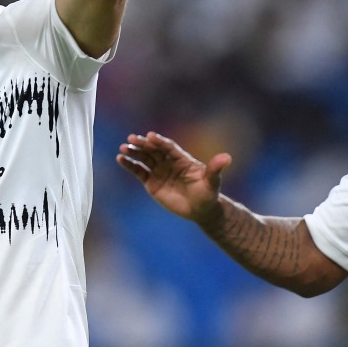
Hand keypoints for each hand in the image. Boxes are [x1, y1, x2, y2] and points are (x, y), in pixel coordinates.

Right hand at [117, 132, 231, 222]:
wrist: (200, 210)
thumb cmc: (208, 194)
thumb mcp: (212, 182)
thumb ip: (215, 169)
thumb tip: (227, 157)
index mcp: (182, 159)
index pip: (168, 147)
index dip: (159, 141)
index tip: (150, 136)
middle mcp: (169, 162)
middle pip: (153, 150)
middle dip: (142, 144)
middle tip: (131, 138)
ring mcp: (159, 171)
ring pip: (144, 158)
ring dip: (133, 152)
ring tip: (122, 148)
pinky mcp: (151, 182)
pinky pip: (138, 171)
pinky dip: (129, 165)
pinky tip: (120, 159)